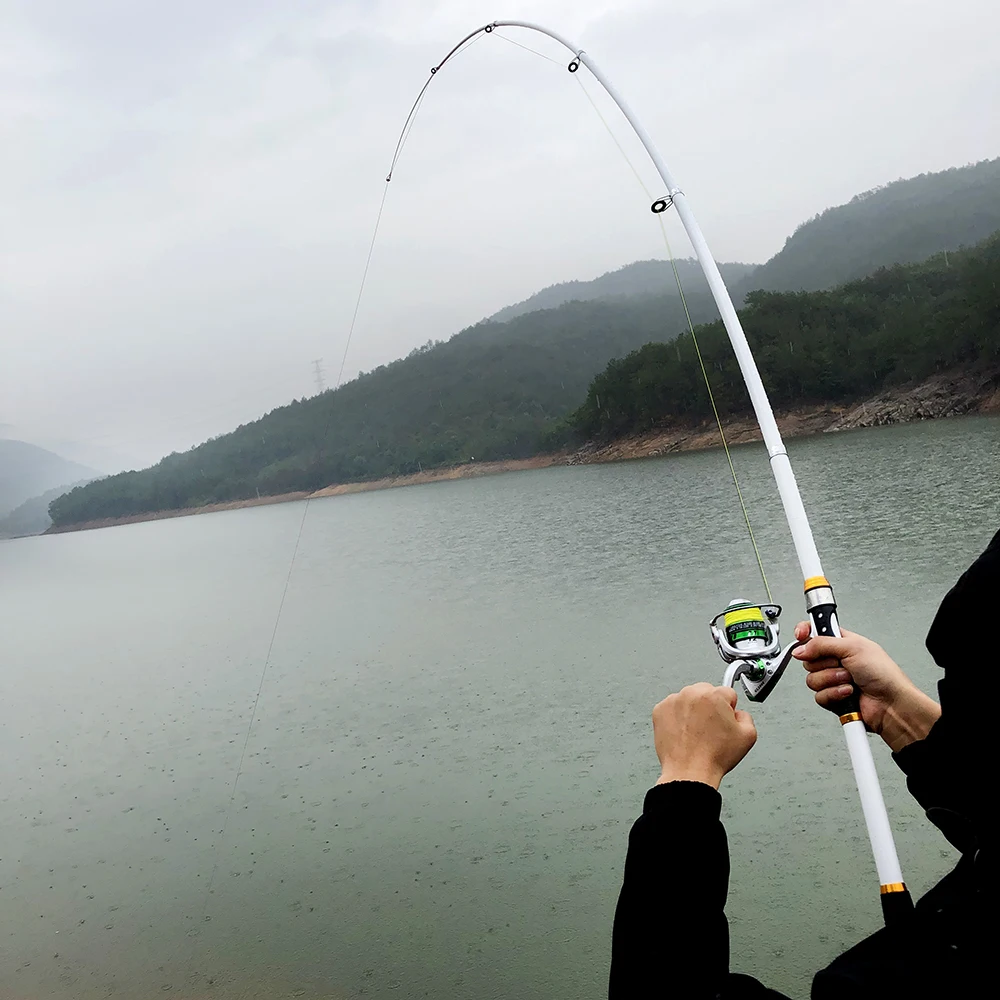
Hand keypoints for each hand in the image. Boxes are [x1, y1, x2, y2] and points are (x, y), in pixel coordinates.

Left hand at [653, 683, 756, 788]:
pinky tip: (684, 733)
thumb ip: (746, 716)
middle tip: (711, 728)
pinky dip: (677, 717)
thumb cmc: (714, 756)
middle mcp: (691, 693)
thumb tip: (737, 713)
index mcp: (714, 695)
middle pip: (707, 692)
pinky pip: (673, 708)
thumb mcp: (748, 736)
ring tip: (696, 733)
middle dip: (710, 706)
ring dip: (693, 710)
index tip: (725, 720)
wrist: (689, 772)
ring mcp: (673, 701)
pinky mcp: (659, 710)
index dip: (729, 709)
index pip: (727, 693)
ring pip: (689, 699)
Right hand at [792, 622, 940, 751]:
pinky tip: (849, 693)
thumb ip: (822, 644)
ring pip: (812, 678)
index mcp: (842, 642)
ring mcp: (834, 680)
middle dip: (825, 663)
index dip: (804, 632)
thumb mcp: (853, 648)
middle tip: (842, 664)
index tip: (800, 635)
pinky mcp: (833, 698)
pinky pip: (818, 695)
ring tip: (850, 681)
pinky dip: (834, 694)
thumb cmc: (884, 674)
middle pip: (809, 658)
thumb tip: (800, 648)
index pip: (815, 632)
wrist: (891, 704)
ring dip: (832, 680)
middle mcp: (836, 660)